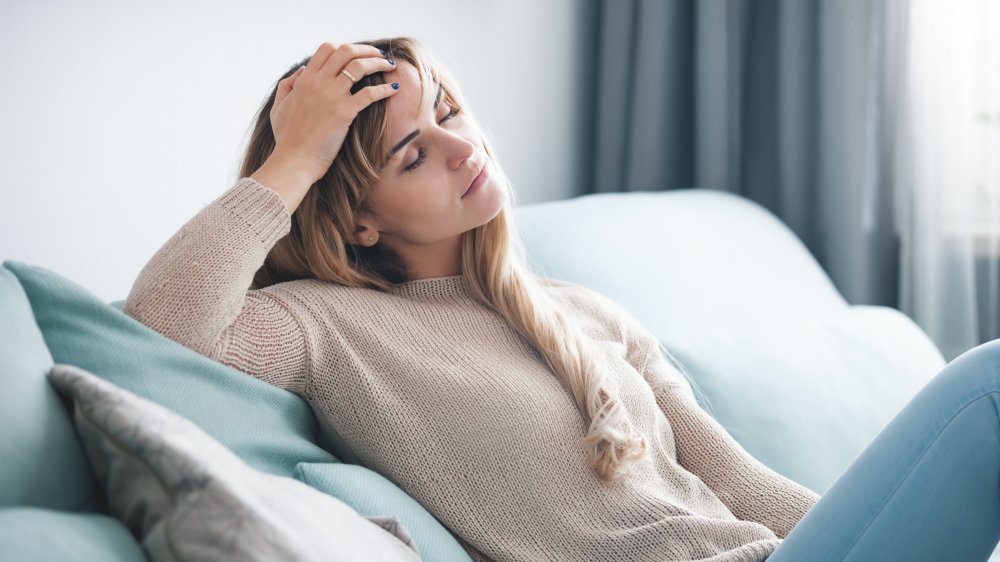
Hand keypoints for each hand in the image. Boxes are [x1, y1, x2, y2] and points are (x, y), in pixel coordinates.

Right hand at [267, 42, 399, 183]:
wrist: (294, 160)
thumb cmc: (287, 138)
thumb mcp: (279, 107)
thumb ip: (287, 85)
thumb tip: (301, 69)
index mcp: (305, 79)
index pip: (326, 49)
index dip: (344, 48)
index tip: (356, 55)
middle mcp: (318, 82)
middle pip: (346, 51)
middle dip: (366, 50)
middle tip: (379, 55)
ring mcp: (332, 96)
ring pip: (360, 66)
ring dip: (378, 62)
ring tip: (389, 66)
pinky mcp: (344, 112)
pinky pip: (369, 94)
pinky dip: (384, 89)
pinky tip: (394, 89)